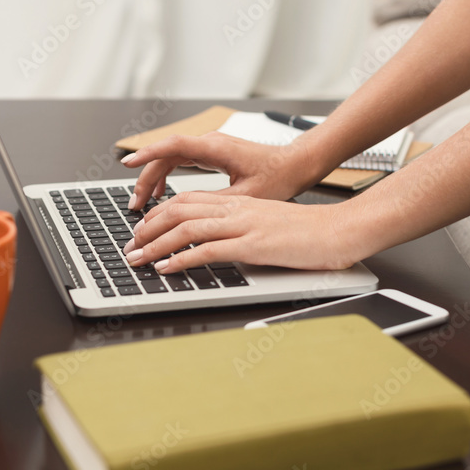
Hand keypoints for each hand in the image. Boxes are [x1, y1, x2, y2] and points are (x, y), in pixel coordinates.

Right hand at [120, 132, 322, 210]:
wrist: (297, 165)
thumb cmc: (279, 177)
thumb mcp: (245, 196)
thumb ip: (213, 201)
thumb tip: (184, 212)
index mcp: (216, 148)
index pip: (173, 146)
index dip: (148, 154)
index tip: (127, 163)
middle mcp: (210, 143)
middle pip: (166, 155)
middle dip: (146, 178)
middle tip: (135, 206)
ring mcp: (211, 146)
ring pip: (172, 158)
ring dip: (155, 178)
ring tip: (144, 204)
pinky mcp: (214, 153)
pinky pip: (182, 160)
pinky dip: (168, 175)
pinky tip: (163, 195)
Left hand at [121, 192, 364, 271]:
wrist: (339, 231)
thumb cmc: (311, 232)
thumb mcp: (270, 224)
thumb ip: (245, 229)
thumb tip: (224, 244)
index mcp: (241, 202)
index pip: (189, 200)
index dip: (160, 213)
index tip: (143, 228)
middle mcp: (238, 209)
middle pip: (180, 209)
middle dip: (148, 228)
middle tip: (130, 245)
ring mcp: (244, 225)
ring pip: (186, 228)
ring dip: (155, 244)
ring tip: (137, 259)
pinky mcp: (253, 245)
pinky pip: (207, 250)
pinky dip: (181, 260)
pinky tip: (167, 269)